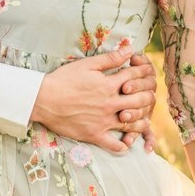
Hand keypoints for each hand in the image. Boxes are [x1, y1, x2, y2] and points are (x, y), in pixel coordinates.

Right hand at [32, 45, 157, 152]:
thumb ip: (110, 58)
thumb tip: (129, 49)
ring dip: (142, 121)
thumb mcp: (86, 64)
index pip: (134, 76)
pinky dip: (122, 146)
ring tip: (145, 119)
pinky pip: (113, 145)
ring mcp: (103, 121)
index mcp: (109, 85)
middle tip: (151, 95)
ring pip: (131, 123)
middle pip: (139, 100)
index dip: (144, 72)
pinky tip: (126, 144)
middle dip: (149, 96)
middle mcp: (110, 104)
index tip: (148, 71)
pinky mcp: (94, 134)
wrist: (43, 100)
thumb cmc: (63, 80)